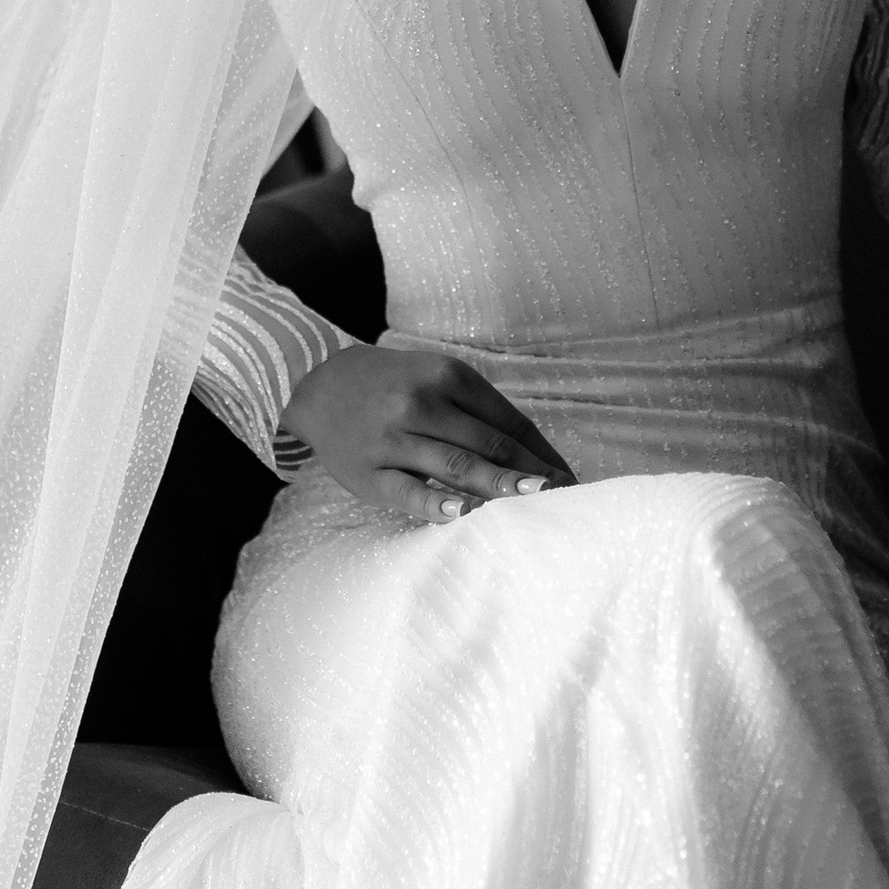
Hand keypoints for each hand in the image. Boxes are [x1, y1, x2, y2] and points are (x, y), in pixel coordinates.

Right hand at [279, 343, 577, 525]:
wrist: (318, 384)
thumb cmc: (394, 385)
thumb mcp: (436, 379)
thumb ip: (479, 411)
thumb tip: (535, 456)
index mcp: (447, 375)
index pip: (508, 420)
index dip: (543, 452)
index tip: (571, 478)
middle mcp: (422, 402)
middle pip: (489, 443)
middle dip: (532, 473)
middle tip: (567, 498)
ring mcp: (393, 437)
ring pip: (455, 464)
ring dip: (499, 486)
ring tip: (534, 500)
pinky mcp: (369, 471)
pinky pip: (407, 490)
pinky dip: (436, 502)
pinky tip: (463, 513)